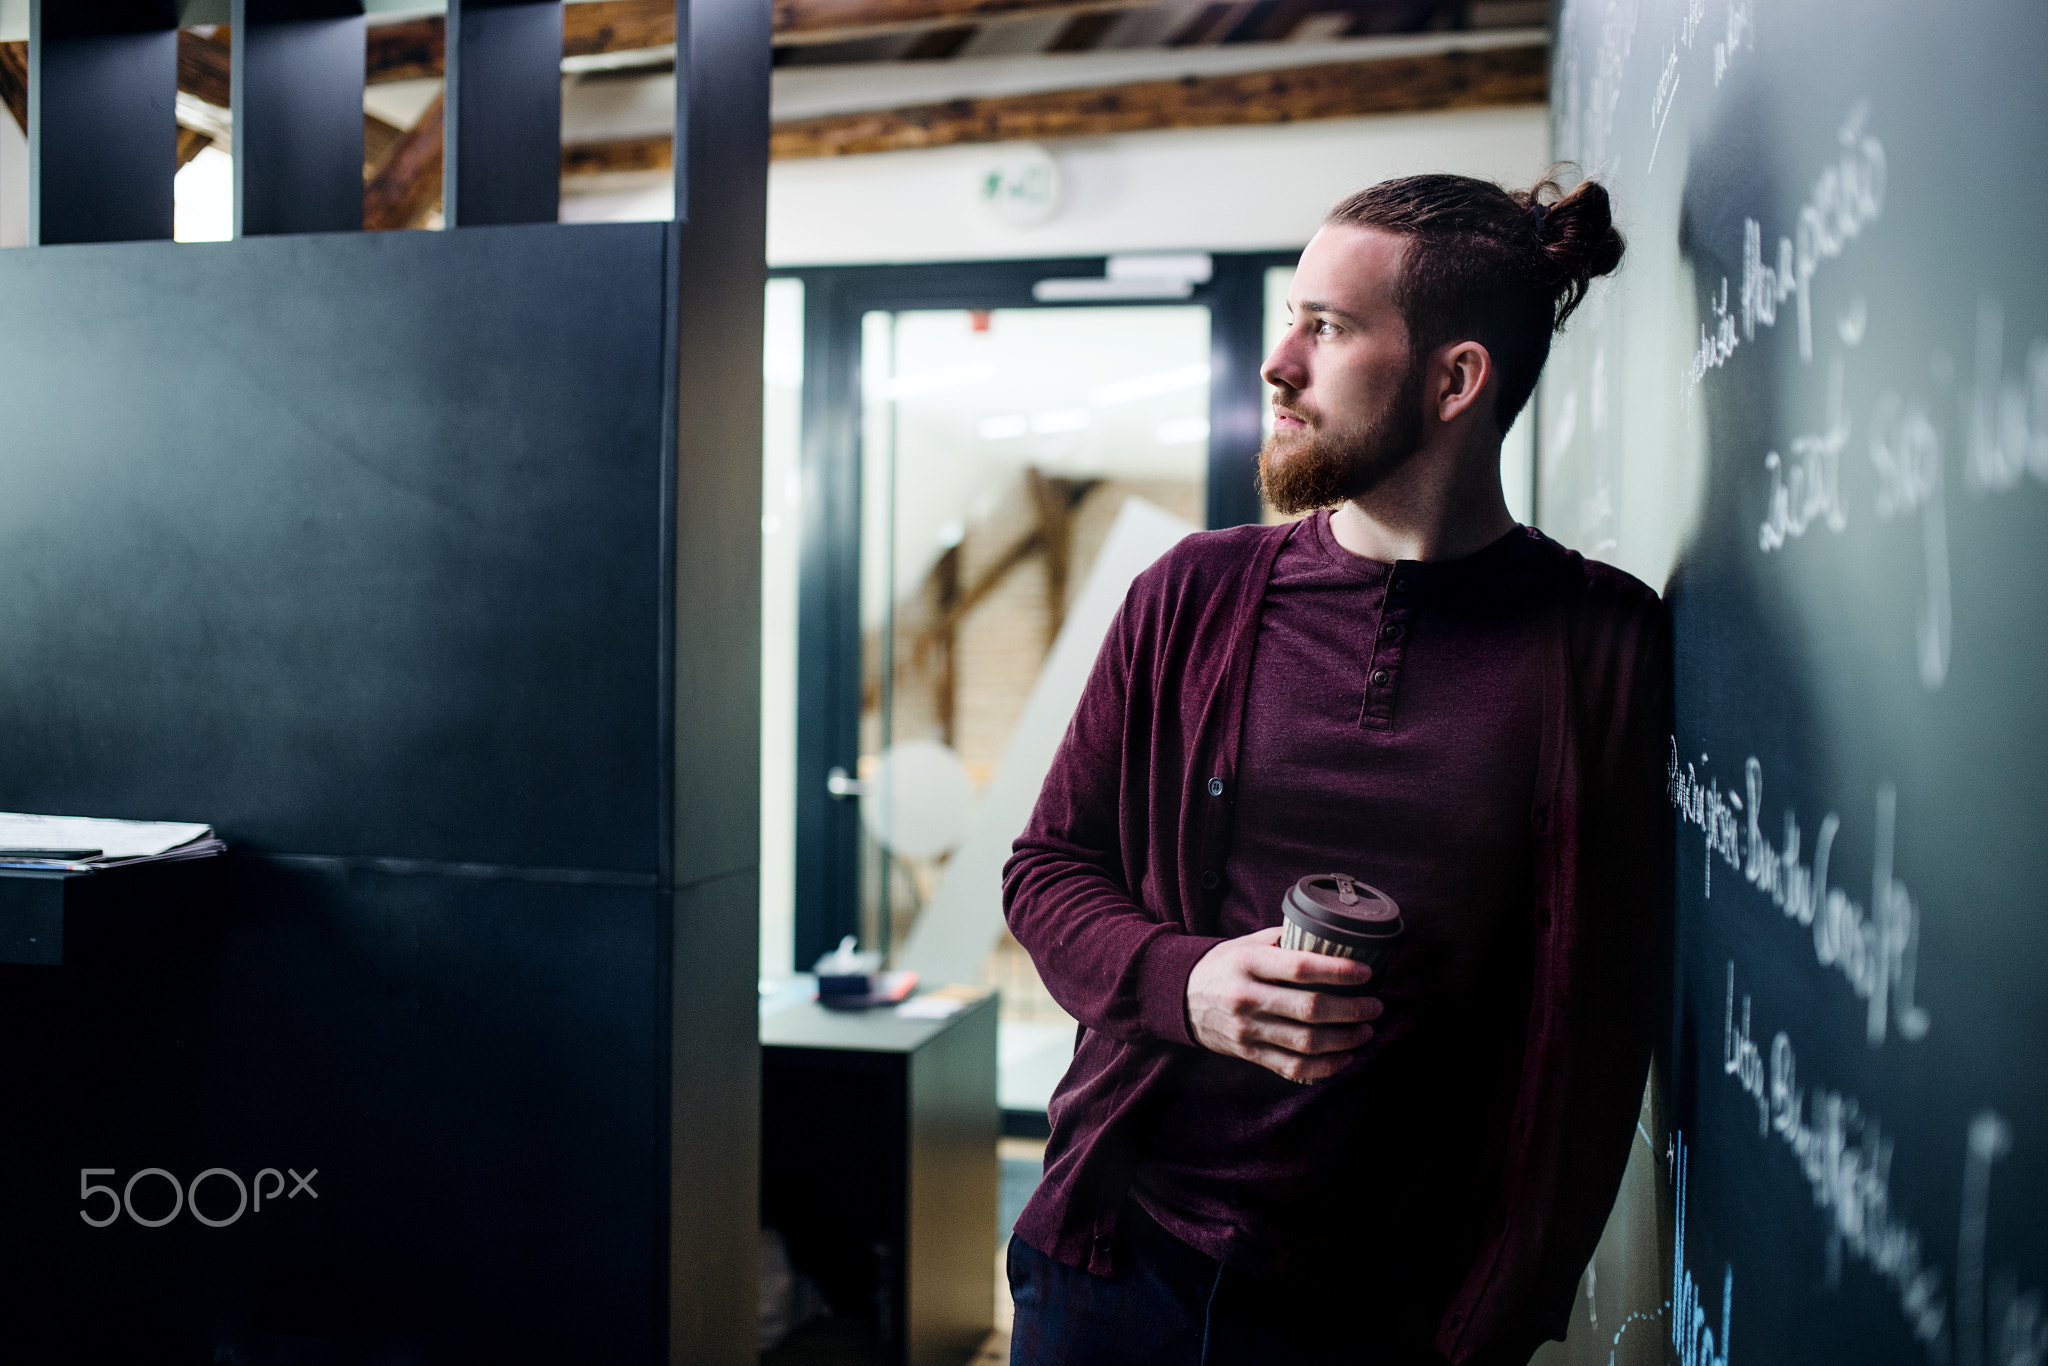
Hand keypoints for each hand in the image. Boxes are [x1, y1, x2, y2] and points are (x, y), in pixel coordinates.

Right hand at [1185, 927, 1381, 1083]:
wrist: (1176, 997)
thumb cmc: (1220, 965)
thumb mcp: (1243, 943)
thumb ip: (1281, 940)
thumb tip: (1326, 938)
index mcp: (1249, 962)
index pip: (1301, 967)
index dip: (1338, 971)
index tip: (1365, 973)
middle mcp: (1247, 997)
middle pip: (1310, 1009)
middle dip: (1352, 1010)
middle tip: (1374, 1006)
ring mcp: (1247, 1029)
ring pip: (1306, 1043)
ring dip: (1345, 1039)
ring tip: (1365, 1031)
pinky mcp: (1248, 1053)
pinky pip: (1292, 1068)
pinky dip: (1324, 1067)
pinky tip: (1343, 1058)